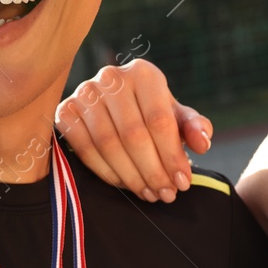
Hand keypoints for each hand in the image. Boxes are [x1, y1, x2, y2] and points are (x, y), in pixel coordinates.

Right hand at [55, 60, 212, 202]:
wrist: (112, 104)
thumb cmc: (151, 111)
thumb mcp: (176, 115)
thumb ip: (194, 127)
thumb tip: (202, 143)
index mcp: (143, 73)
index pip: (159, 120)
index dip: (172, 155)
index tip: (183, 182)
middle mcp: (111, 77)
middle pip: (134, 135)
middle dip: (153, 171)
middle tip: (166, 194)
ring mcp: (84, 93)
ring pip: (109, 145)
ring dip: (131, 176)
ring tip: (150, 194)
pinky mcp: (64, 111)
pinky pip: (86, 150)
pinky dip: (107, 173)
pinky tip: (125, 185)